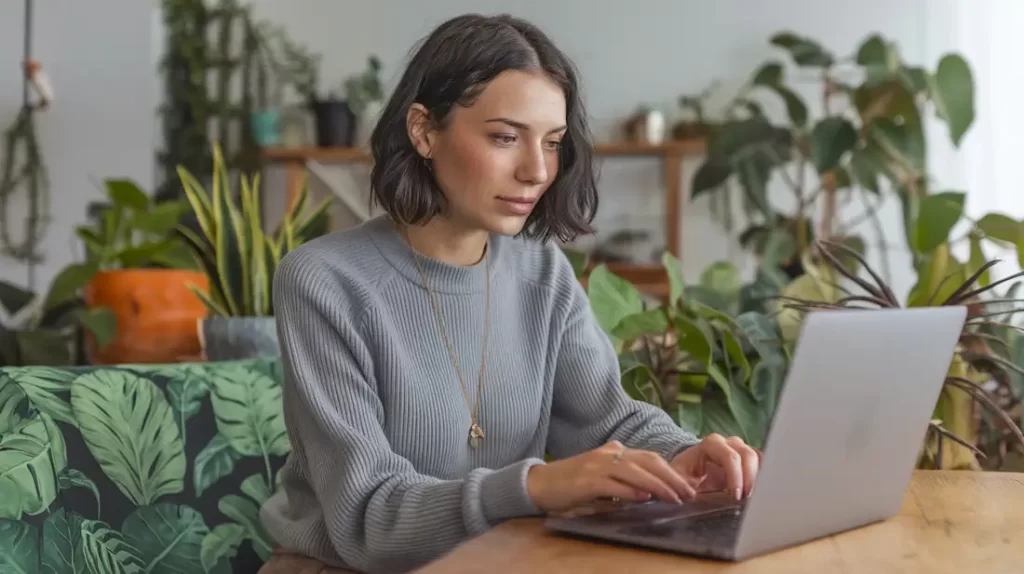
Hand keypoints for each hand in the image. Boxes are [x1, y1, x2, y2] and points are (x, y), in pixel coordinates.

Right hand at [527, 441, 696, 512]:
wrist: (539, 483)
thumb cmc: (572, 485)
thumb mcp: (602, 479)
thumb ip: (623, 482)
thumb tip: (650, 494)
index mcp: (615, 452)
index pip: (650, 458)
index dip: (671, 471)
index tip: (687, 486)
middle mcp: (609, 454)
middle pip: (649, 461)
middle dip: (672, 477)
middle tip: (689, 493)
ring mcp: (598, 465)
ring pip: (636, 471)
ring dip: (658, 485)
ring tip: (675, 498)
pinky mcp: (587, 481)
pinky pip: (614, 484)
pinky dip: (631, 491)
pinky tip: (644, 498)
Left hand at [669, 434, 761, 500]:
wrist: (688, 468)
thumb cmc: (683, 473)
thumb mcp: (678, 478)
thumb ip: (682, 485)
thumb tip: (689, 495)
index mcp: (711, 444)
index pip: (729, 456)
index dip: (735, 476)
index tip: (735, 496)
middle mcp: (728, 443)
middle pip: (748, 455)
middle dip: (749, 478)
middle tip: (746, 499)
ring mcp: (739, 449)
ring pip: (757, 458)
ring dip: (758, 478)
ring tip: (752, 497)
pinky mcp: (747, 459)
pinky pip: (761, 463)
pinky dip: (762, 477)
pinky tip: (758, 492)